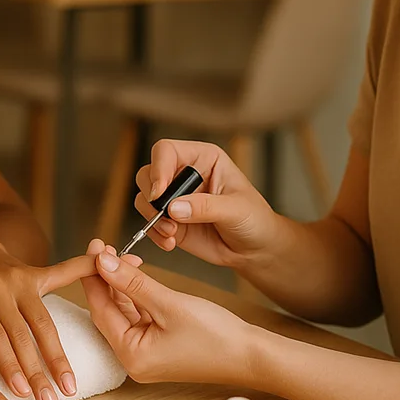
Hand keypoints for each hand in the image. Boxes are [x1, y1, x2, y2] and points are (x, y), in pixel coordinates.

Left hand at [0, 239, 95, 399]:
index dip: (9, 363)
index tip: (22, 392)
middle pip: (22, 333)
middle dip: (37, 371)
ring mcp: (20, 278)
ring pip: (43, 321)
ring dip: (58, 355)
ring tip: (69, 386)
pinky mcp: (35, 274)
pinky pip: (63, 273)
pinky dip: (84, 269)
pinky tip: (103, 269)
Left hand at [79, 238, 256, 386]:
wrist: (250, 356)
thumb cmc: (215, 336)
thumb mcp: (169, 303)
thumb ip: (132, 282)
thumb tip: (102, 263)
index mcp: (131, 355)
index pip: (100, 308)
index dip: (94, 275)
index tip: (93, 248)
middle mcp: (133, 359)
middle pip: (108, 311)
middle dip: (105, 278)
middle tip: (104, 248)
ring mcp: (146, 354)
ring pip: (123, 312)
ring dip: (121, 285)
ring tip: (120, 256)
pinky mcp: (158, 347)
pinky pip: (138, 317)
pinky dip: (135, 296)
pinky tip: (135, 275)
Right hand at [135, 139, 282, 267]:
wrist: (255, 248)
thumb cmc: (254, 219)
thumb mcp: (236, 209)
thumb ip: (206, 207)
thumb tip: (174, 208)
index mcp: (202, 159)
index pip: (167, 151)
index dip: (158, 168)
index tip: (159, 192)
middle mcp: (183, 175)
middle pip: (148, 173)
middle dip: (152, 198)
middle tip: (166, 217)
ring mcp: (175, 198)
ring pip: (144, 198)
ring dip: (152, 217)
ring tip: (171, 232)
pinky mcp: (170, 220)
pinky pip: (148, 222)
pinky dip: (154, 233)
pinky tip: (171, 242)